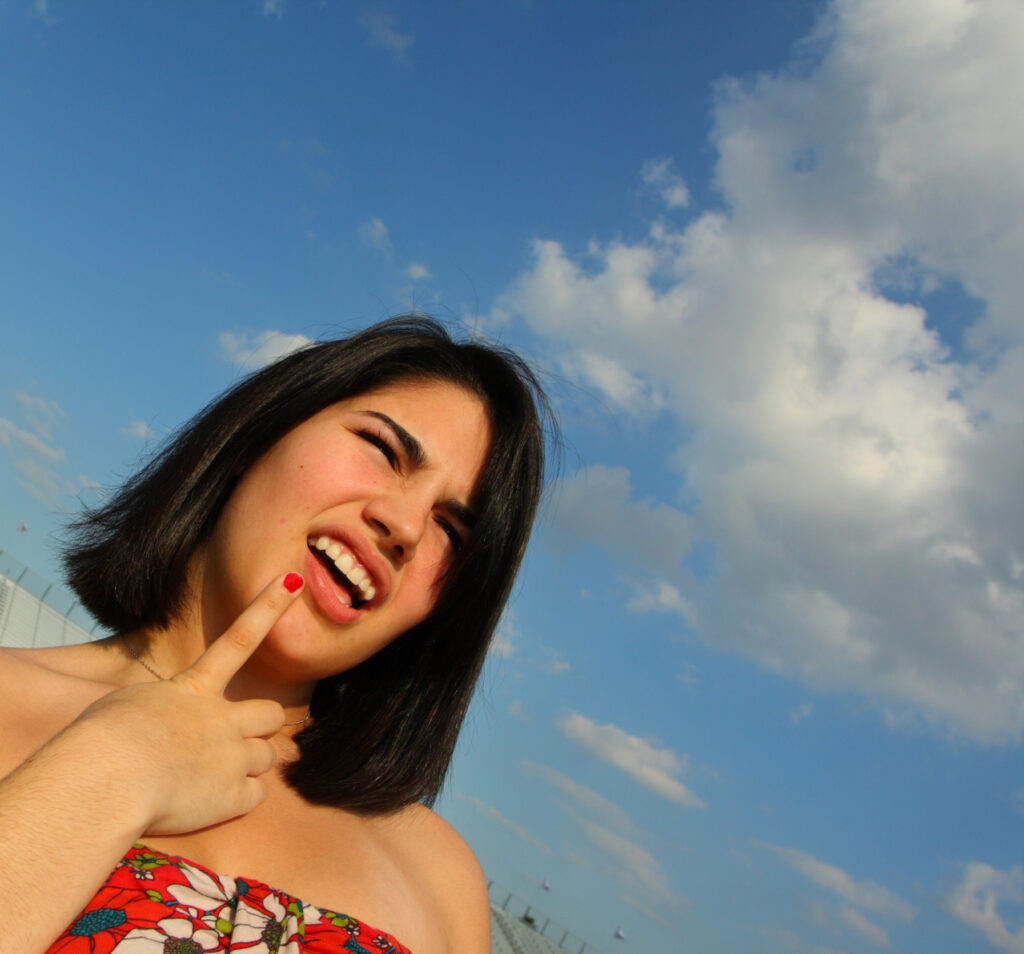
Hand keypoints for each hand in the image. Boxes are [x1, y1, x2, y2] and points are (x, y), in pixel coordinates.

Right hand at [74, 572, 304, 835]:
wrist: (106, 779)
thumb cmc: (97, 743)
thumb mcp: (122, 707)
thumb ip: (157, 709)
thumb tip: (160, 726)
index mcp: (193, 690)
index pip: (239, 639)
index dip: (267, 608)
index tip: (291, 581)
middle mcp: (222, 719)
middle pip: (271, 714)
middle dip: (262, 725)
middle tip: (238, 739)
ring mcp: (232, 757)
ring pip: (268, 756)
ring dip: (250, 765)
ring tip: (210, 778)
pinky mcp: (232, 797)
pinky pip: (257, 794)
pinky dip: (241, 798)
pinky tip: (212, 801)